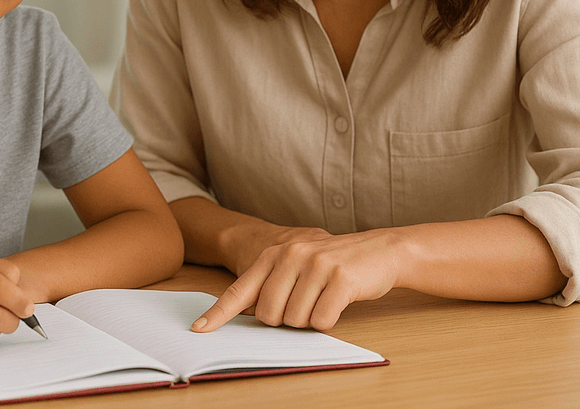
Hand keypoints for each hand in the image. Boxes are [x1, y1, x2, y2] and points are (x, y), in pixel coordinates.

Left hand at [192, 229, 399, 332]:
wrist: (380, 250)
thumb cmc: (334, 264)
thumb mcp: (298, 265)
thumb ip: (272, 284)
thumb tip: (248, 315)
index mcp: (275, 254)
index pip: (239, 290)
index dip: (219, 313)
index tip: (199, 329)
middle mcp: (291, 256)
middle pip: (269, 315)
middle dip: (286, 320)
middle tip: (306, 303)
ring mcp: (316, 265)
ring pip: (295, 321)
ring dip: (310, 320)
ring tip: (324, 298)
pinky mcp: (340, 278)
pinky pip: (322, 321)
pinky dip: (329, 320)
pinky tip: (339, 302)